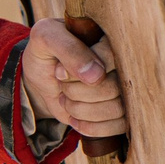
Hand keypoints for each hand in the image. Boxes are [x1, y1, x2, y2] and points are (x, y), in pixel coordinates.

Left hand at [23, 18, 126, 138]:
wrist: (41, 77)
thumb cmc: (44, 50)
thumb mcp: (45, 37)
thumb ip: (68, 48)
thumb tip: (97, 75)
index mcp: (109, 37)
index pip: (111, 57)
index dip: (81, 69)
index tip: (58, 71)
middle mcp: (122, 63)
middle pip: (114, 87)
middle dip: (77, 92)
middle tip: (61, 84)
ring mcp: (123, 88)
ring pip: (117, 109)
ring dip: (81, 109)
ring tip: (65, 98)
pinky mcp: (119, 111)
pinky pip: (118, 126)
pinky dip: (90, 126)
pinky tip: (73, 117)